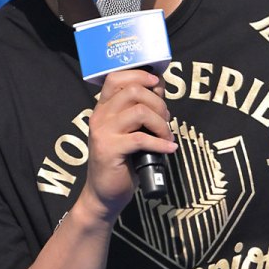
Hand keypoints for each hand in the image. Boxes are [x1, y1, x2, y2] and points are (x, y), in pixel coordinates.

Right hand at [79, 70, 175, 220]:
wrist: (104, 193)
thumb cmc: (122, 161)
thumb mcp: (130, 130)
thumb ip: (140, 109)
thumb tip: (158, 86)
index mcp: (104, 108)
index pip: (116, 77)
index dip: (139, 75)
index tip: (156, 83)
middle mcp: (100, 116)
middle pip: (133, 90)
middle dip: (158, 102)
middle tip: (166, 120)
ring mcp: (103, 133)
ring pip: (139, 111)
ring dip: (161, 123)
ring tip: (167, 136)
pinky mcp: (109, 150)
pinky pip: (141, 138)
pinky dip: (161, 143)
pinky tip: (169, 148)